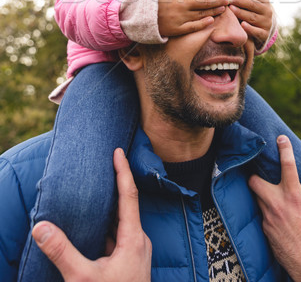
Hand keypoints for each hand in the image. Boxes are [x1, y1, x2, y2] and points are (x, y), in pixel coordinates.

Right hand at [32, 149, 151, 281]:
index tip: (117, 151)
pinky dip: (106, 229)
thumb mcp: (82, 279)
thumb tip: (41, 226)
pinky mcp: (129, 266)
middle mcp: (139, 243)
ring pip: (122, 224)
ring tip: (94, 194)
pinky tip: (91, 229)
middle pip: (126, 207)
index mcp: (134, 239)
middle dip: (114, 186)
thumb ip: (62, 252)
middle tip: (102, 166)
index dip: (122, 171)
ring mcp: (136, 255)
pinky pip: (118, 239)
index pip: (129, 195)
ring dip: (108, 210)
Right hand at [158, 0, 228, 35]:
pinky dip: (203, 23)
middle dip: (219, 0)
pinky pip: (193, 26)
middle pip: (205, 1)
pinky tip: (212, 20)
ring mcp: (180, 17)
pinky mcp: (176, 29)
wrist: (136, 14)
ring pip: (202, 13)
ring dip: (214, 10)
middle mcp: (181, 4)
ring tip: (224, 8)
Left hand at [228, 0, 274, 49]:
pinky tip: (242, 24)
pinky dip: (250, 28)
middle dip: (239, 1)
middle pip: (252, 5)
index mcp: (264, 1)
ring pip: (253, 17)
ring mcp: (266, 23)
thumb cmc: (255, 11)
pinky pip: (257, 31)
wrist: (263, 30)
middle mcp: (267, 11)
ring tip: (231, 9)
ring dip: (241, 13)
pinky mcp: (264, 34)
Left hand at [248, 136, 300, 281]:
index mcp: (294, 197)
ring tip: (266, 185)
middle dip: (255, 172)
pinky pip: (261, 212)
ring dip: (260, 190)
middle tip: (261, 168)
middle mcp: (277, 205)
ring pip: (255, 196)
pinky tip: (272, 208)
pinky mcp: (264, 228)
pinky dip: (265, 207)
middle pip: (254, 180)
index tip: (280, 138)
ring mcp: (268, 217)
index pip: (287, 166)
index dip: (284, 149)